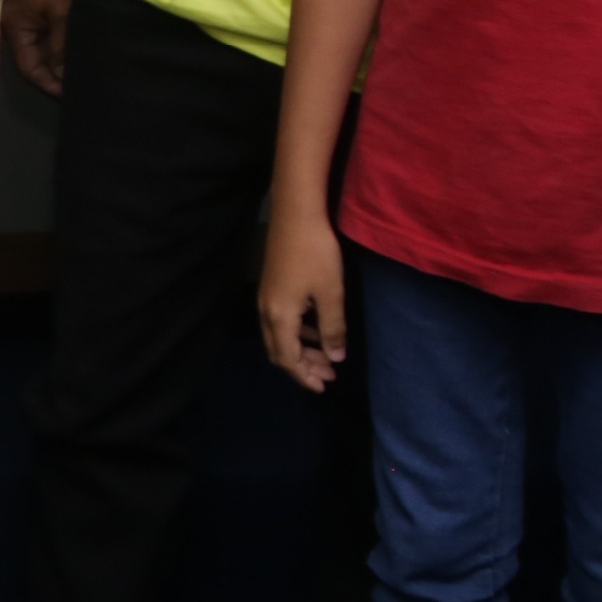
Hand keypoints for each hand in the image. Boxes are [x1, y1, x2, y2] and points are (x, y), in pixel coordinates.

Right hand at [3, 0, 76, 95]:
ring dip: (60, 58)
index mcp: (15, 26)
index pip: (28, 66)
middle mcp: (17, 23)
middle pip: (34, 58)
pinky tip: (79, 50)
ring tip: (81, 71)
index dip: (48, 82)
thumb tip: (62, 76)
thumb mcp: (61, 15)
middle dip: (55, 72)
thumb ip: (60, 48)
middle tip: (78, 86)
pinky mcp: (42, 6)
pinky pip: (50, 33)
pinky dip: (63, 43)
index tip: (69, 95)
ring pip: (44, 46)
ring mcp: (29, 14)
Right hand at [258, 207, 347, 391]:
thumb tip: (336, 358)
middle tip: (329, 374)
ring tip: (326, 355)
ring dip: (300, 350)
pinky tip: (316, 329)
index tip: (324, 387)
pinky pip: (279, 322)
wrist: (296, 215)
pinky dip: (297, 333)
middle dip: (302, 367)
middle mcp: (266, 311)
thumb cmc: (316, 254)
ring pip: (278, 336)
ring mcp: (266, 298)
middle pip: (278, 351)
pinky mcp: (271, 287)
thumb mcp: (331, 294)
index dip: (304, 377)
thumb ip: (333, 329)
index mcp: (279, 317)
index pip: (288, 359)